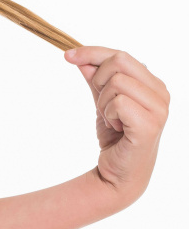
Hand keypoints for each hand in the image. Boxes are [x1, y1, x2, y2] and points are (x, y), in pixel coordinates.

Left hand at [64, 46, 168, 202]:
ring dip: (103, 103)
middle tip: (101, 106)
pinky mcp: (150, 124)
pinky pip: (118, 102)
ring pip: (117, 82)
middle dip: (99, 80)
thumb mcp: (102, 103)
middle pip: (120, 61)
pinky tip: (116, 129)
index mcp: (153, 85)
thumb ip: (95, 81)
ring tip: (111, 121)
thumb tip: (80, 58)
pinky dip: (108, 115)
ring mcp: (159, 108)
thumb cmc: (114, 140)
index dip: (92, 52)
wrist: (115, 175)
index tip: (67, 55)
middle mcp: (161, 93)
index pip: (122, 55)